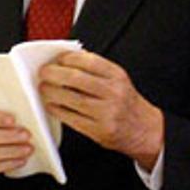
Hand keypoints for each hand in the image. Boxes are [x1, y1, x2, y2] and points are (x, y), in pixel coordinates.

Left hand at [37, 50, 163, 169]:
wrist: (145, 130)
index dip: (67, 59)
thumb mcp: (118, 80)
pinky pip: (71, 118)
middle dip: (54, 73)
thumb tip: (64, 60)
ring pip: (71, 98)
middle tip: (44, 72)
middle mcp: (113, 93)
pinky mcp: (98, 130)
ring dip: (51, 92)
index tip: (56, 59)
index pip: (87, 61)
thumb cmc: (126, 102)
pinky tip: (51, 104)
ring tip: (44, 88)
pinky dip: (57, 109)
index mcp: (117, 76)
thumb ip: (95, 70)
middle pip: (76, 79)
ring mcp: (106, 113)